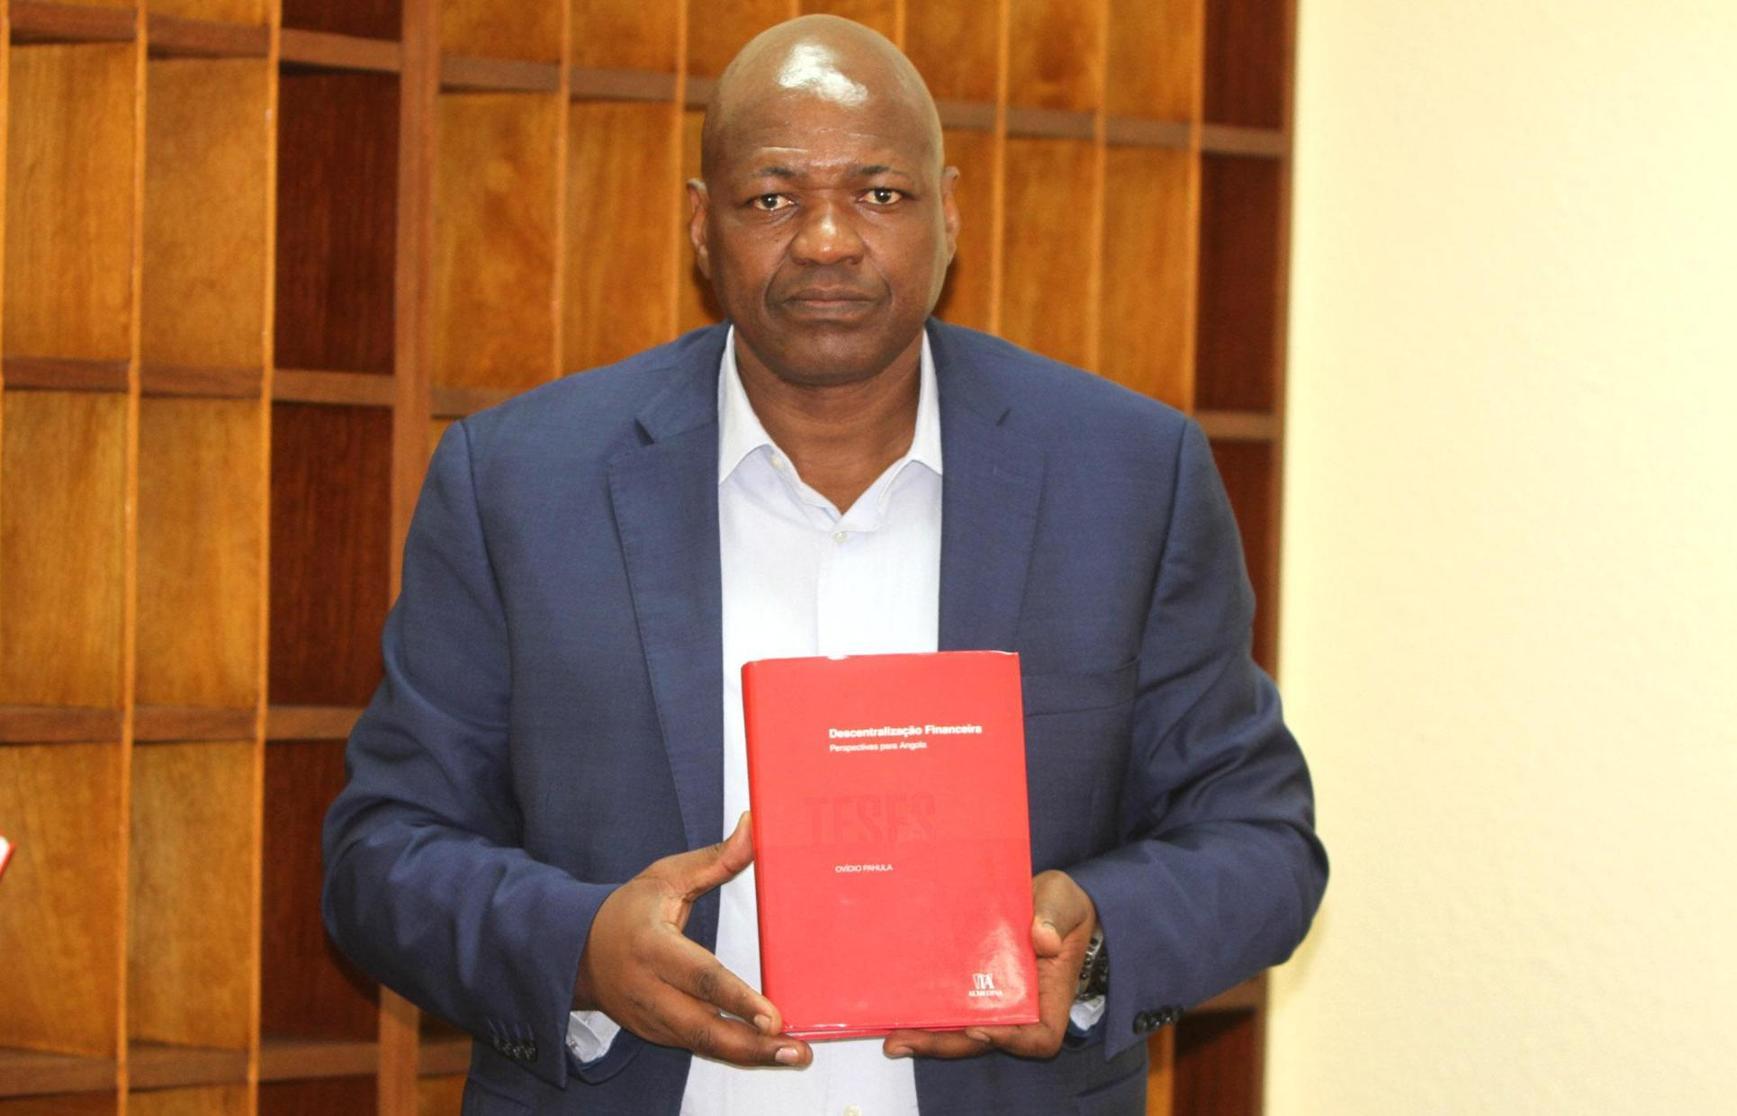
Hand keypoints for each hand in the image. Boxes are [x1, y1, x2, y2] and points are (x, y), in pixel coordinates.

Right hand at [576, 813, 811, 1067]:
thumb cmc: (629, 911)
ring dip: (751, 1055)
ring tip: (795, 1056)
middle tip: (798, 1051)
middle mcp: (650, 991)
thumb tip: (754, 825)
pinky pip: (699, 1048)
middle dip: (753, 1045)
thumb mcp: (666, 877)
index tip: (773, 1014)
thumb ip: (716, 858)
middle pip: (704, 1029)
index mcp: (652, 947)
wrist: (578, 954)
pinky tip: (769, 1053)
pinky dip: (735, 1053)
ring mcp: (652, 1020)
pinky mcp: (658, 1036)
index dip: (736, 999)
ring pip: (704, 1046)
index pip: (700, 977)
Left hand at [882, 869, 1096, 1060]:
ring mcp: (995, 999)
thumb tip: (1042, 937)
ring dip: (928, 1035)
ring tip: (892, 1037)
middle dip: (946, 1044)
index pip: (1040, 1037)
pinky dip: (928, 1012)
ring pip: (963, 1030)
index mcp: (1050, 994)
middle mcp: (1021, 1006)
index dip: (1012, 1040)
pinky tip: (898, 1011)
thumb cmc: (1062, 906)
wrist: (1046, 901)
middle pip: (986, 1040)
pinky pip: (952, 1006)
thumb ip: (1056, 918)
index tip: (980, 1026)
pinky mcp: (974, 984)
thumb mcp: (1064, 903)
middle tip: (904, 1041)